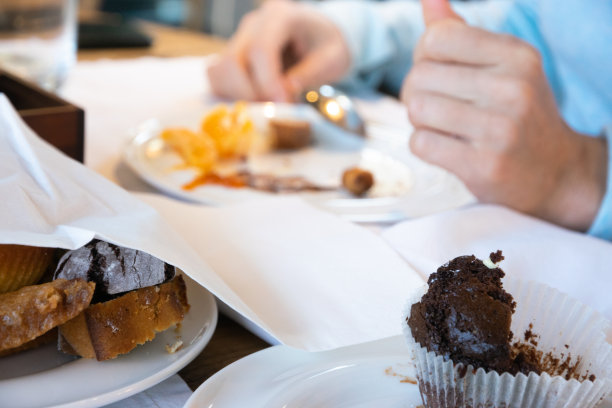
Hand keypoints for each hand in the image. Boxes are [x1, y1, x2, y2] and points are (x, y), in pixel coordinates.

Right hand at [207, 0, 349, 101]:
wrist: (321, 36)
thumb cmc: (329, 45)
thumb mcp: (332, 59)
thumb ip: (309, 74)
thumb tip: (283, 94)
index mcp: (280, 17)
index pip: (260, 49)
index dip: (267, 82)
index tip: (282, 104)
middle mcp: (253, 24)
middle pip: (232, 61)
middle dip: (251, 94)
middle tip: (275, 109)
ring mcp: (240, 39)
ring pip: (219, 71)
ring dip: (238, 96)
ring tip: (266, 105)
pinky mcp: (233, 56)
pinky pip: (218, 78)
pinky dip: (231, 95)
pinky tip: (256, 101)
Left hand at [401, 0, 606, 230]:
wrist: (556, 173)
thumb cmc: (519, 113)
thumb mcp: (502, 66)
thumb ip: (460, 33)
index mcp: (517, 55)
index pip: (436, 38)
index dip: (423, 57)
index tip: (437, 73)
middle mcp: (512, 88)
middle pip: (420, 76)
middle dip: (417, 92)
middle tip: (436, 106)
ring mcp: (500, 129)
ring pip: (417, 109)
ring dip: (420, 120)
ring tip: (442, 126)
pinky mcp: (484, 165)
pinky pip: (420, 143)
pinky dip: (424, 146)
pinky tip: (447, 147)